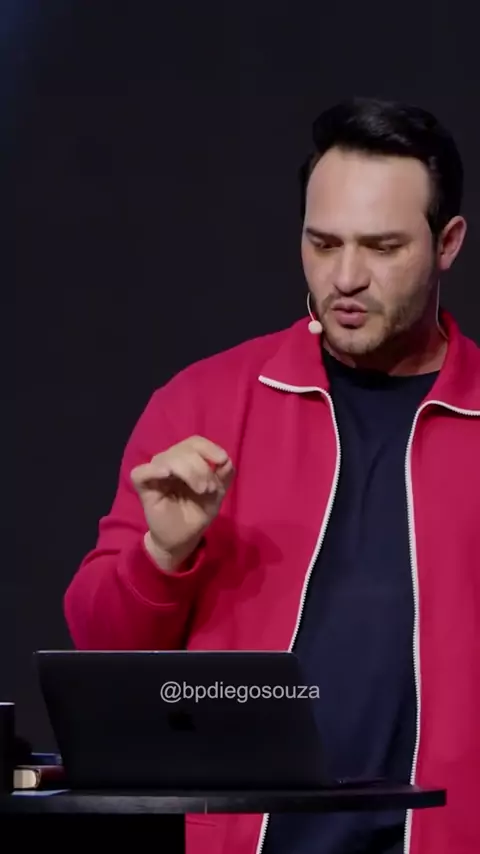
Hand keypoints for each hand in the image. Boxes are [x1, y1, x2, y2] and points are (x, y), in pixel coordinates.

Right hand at [130, 436, 233, 570]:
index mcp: (186, 460)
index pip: (194, 442)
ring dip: (189, 471)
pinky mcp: (143, 488)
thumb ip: (224, 475)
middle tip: (210, 488)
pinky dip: (154, 470)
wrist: (183, 539)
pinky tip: (166, 474)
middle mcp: (169, 462)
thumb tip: (225, 460)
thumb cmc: (197, 513)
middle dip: (202, 467)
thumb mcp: (217, 493)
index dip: (209, 447)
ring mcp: (155, 474)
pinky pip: (141, 472)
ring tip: (201, 490)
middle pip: (183, 449)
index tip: (222, 461)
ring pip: (168, 458)